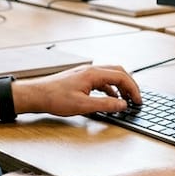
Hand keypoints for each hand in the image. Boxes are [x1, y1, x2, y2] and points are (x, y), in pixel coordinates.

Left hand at [16, 65, 141, 116]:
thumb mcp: (83, 105)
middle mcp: (91, 70)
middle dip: (130, 85)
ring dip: (120, 87)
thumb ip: (105, 105)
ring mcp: (85, 73)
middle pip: (118, 72)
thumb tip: (122, 105)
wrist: (36, 95)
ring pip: (110, 76)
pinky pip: (101, 81)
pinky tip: (109, 99)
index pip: (122, 76)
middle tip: (136, 98)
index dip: (133, 89)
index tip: (138, 100)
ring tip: (125, 100)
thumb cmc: (54, 98)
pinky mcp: (80, 79)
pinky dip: (110, 89)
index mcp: (93, 73)